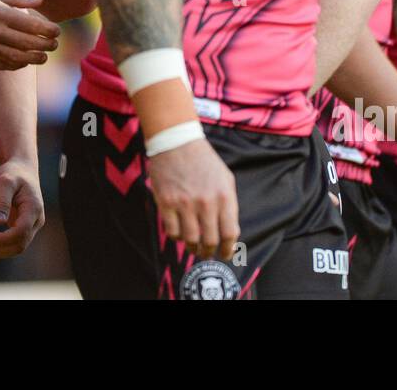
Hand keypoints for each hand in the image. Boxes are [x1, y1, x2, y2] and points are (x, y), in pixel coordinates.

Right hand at [0, 0, 58, 69]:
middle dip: (45, 46)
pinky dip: (15, 65)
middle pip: (27, 43)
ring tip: (43, 57)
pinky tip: (24, 63)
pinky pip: (1, 64)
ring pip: (16, 57)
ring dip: (34, 59)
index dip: (48, 31)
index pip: (32, 25)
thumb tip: (40, 1)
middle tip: (55, 45)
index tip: (57, 32)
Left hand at [0, 158, 44, 257]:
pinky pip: (14, 242)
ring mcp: (32, 225)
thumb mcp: (5, 181)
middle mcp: (36, 220)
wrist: (23, 169)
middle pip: (20, 244)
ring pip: (18, 247)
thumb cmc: (14, 173)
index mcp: (34, 208)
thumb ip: (2, 201)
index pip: (21, 232)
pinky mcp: (24, 227)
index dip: (4, 239)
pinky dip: (1, 246)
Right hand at [146, 136, 239, 260]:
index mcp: (224, 196)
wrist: (177, 142)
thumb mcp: (225, 178)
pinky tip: (179, 233)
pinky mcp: (166, 202)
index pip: (230, 233)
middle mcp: (206, 202)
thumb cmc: (203, 160)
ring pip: (190, 239)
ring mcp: (185, 203)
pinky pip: (172, 231)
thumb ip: (229, 204)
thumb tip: (229, 232)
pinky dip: (176, 236)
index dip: (228, 249)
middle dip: (208, 251)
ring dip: (192, 247)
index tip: (224, 254)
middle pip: (210, 240)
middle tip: (206, 253)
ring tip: (193, 247)